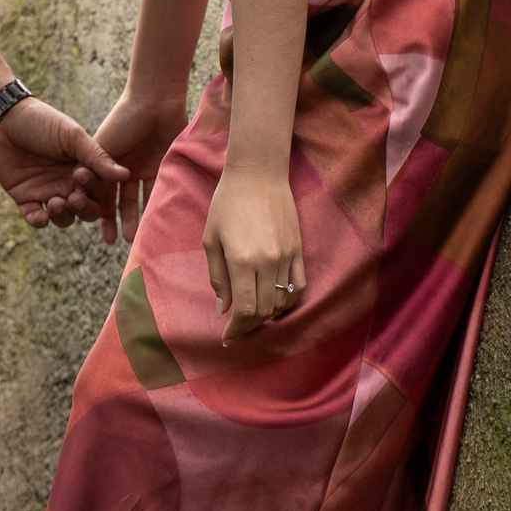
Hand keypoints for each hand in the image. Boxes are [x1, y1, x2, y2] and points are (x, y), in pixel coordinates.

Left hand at [0, 97, 126, 228]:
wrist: (4, 119)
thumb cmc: (42, 122)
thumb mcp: (72, 136)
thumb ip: (96, 157)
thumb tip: (125, 174)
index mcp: (83, 167)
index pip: (99, 189)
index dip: (95, 190)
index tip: (81, 176)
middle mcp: (68, 182)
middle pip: (85, 209)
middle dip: (83, 209)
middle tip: (73, 198)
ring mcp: (47, 191)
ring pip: (63, 217)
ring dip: (63, 216)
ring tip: (55, 202)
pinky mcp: (25, 198)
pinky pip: (36, 218)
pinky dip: (40, 222)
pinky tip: (41, 215)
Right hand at [91, 88, 189, 246]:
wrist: (155, 101)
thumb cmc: (124, 120)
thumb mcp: (104, 148)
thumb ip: (97, 174)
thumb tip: (86, 204)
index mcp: (104, 161)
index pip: (99, 193)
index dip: (99, 213)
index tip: (102, 234)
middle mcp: (121, 166)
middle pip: (118, 199)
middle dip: (117, 220)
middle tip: (117, 242)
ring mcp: (141, 166)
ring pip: (137, 198)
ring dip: (136, 217)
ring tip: (135, 238)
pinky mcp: (161, 165)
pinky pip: (156, 189)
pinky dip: (154, 205)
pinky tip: (153, 221)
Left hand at [203, 165, 303, 341]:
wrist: (258, 173)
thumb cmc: (227, 203)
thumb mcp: (211, 238)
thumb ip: (217, 277)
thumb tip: (222, 309)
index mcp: (242, 260)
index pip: (246, 310)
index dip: (237, 329)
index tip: (227, 337)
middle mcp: (268, 261)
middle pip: (265, 310)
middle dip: (250, 327)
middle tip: (237, 330)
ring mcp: (287, 255)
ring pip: (283, 301)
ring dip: (268, 315)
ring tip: (253, 317)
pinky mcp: (298, 249)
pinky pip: (299, 285)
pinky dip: (288, 300)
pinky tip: (275, 303)